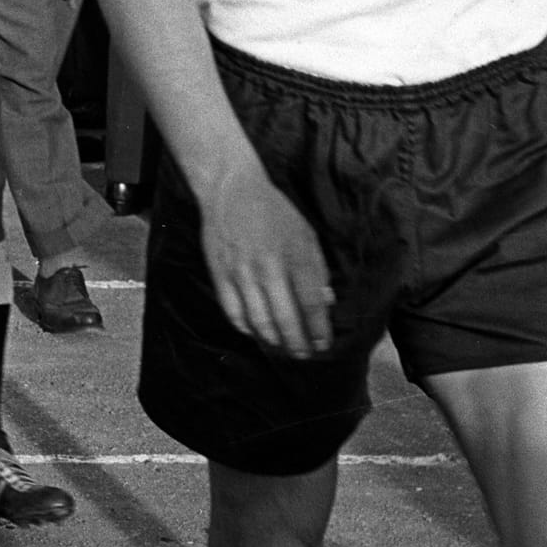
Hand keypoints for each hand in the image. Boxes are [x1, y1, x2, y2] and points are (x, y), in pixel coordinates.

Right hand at [199, 166, 334, 360]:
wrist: (231, 191)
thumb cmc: (274, 212)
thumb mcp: (305, 234)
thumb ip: (317, 269)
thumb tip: (326, 302)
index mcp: (295, 256)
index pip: (312, 304)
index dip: (319, 330)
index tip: (323, 346)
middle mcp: (268, 268)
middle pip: (285, 319)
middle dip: (297, 344)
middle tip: (303, 355)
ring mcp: (241, 272)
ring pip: (258, 321)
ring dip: (273, 342)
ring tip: (282, 349)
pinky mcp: (220, 274)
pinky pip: (232, 312)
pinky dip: (246, 328)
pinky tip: (256, 333)